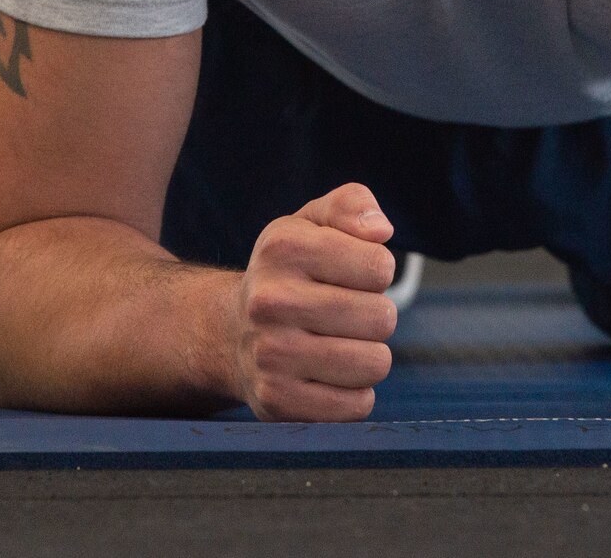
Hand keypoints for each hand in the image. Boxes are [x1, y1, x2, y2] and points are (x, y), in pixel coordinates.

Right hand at [232, 182, 398, 421]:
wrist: (229, 333)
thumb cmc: (289, 272)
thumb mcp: (312, 222)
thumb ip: (351, 205)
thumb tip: (381, 231)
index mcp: (282, 248)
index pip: (380, 265)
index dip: (376, 270)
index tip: (350, 274)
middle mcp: (269, 301)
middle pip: (381, 318)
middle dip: (375, 315)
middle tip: (343, 314)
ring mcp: (269, 355)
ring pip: (373, 364)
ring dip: (368, 356)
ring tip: (337, 343)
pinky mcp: (276, 402)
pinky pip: (356, 406)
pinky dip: (354, 393)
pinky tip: (326, 376)